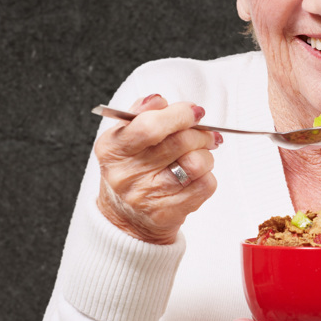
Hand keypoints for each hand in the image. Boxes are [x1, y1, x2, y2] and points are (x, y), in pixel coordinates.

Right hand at [96, 94, 220, 244]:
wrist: (126, 219)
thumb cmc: (131, 170)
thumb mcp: (124, 138)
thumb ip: (141, 114)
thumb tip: (159, 100)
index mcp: (113, 149)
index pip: (149, 126)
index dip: (179, 115)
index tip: (194, 111)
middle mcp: (126, 174)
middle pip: (179, 143)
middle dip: (200, 133)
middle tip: (205, 133)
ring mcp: (146, 197)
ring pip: (196, 164)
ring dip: (205, 155)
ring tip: (199, 155)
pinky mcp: (167, 214)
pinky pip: (205, 185)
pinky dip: (207, 176)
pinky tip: (196, 176)